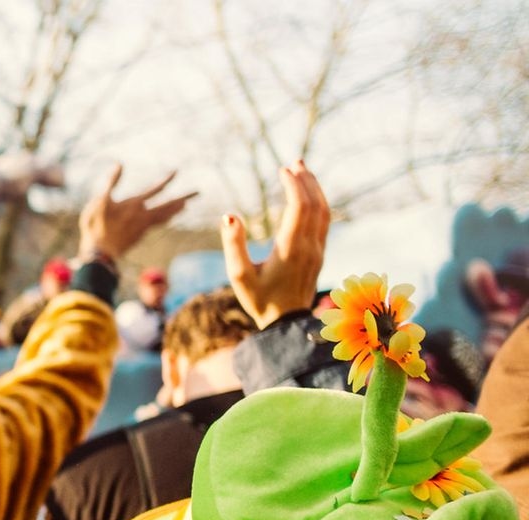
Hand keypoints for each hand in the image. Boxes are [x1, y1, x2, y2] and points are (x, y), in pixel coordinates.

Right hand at [77, 165, 195, 263]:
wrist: (100, 253)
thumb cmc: (97, 226)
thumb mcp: (100, 201)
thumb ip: (111, 182)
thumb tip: (120, 164)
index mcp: (134, 205)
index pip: (155, 190)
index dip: (166, 180)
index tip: (176, 172)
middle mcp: (143, 215)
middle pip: (167, 205)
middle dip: (182, 198)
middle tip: (198, 192)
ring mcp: (143, 227)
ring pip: (164, 216)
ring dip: (175, 209)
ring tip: (185, 205)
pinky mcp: (139, 235)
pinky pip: (157, 224)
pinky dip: (165, 218)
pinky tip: (168, 218)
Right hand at [222, 160, 329, 329]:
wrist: (285, 323)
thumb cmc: (258, 300)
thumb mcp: (238, 276)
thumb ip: (233, 245)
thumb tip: (229, 216)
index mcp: (290, 250)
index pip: (299, 208)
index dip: (294, 186)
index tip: (283, 170)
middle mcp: (309, 247)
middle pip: (315, 205)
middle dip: (306, 181)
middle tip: (294, 163)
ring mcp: (317, 250)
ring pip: (324, 211)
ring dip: (315, 189)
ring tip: (303, 171)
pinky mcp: (318, 254)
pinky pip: (323, 221)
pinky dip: (318, 202)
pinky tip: (309, 194)